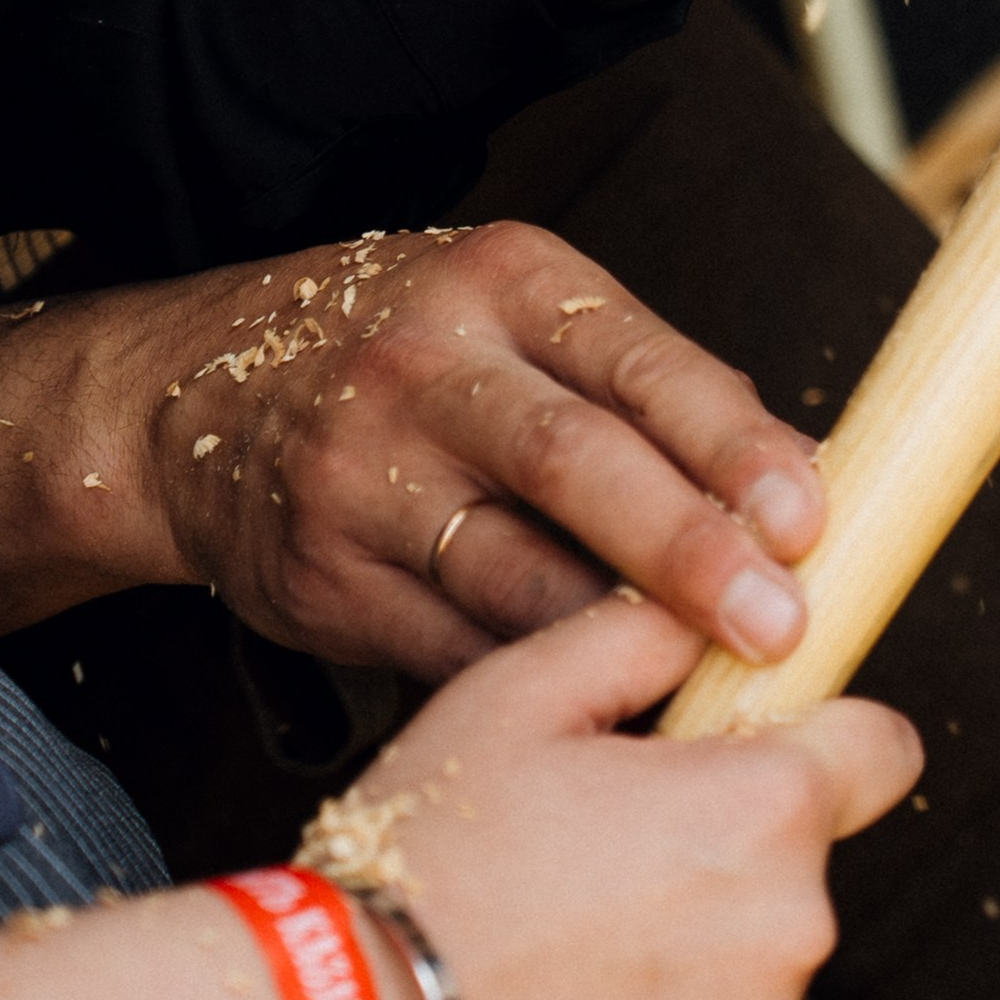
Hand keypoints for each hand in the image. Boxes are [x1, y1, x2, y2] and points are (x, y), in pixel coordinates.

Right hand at [0, 226, 826, 675]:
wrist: (191, 401)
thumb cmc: (415, 359)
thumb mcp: (525, 320)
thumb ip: (655, 390)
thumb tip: (805, 480)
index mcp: (508, 286)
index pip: (642, 363)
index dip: (732, 446)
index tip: (808, 520)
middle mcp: (429, 369)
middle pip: (573, 463)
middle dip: (687, 551)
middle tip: (777, 625)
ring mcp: (361, 475)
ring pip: (510, 572)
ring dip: (619, 640)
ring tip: (710, 684)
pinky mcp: (321, 579)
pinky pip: (451, 647)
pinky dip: (536, 686)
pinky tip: (603, 712)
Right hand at [345, 600, 919, 999]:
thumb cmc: (422, 864)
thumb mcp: (515, 697)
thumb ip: (640, 634)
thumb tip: (710, 618)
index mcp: (763, 811)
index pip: (882, 751)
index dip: (825, 740)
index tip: (761, 752)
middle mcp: (788, 937)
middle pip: (791, 869)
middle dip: (715, 856)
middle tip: (589, 864)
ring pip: (743, 978)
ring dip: (679, 963)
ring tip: (551, 963)